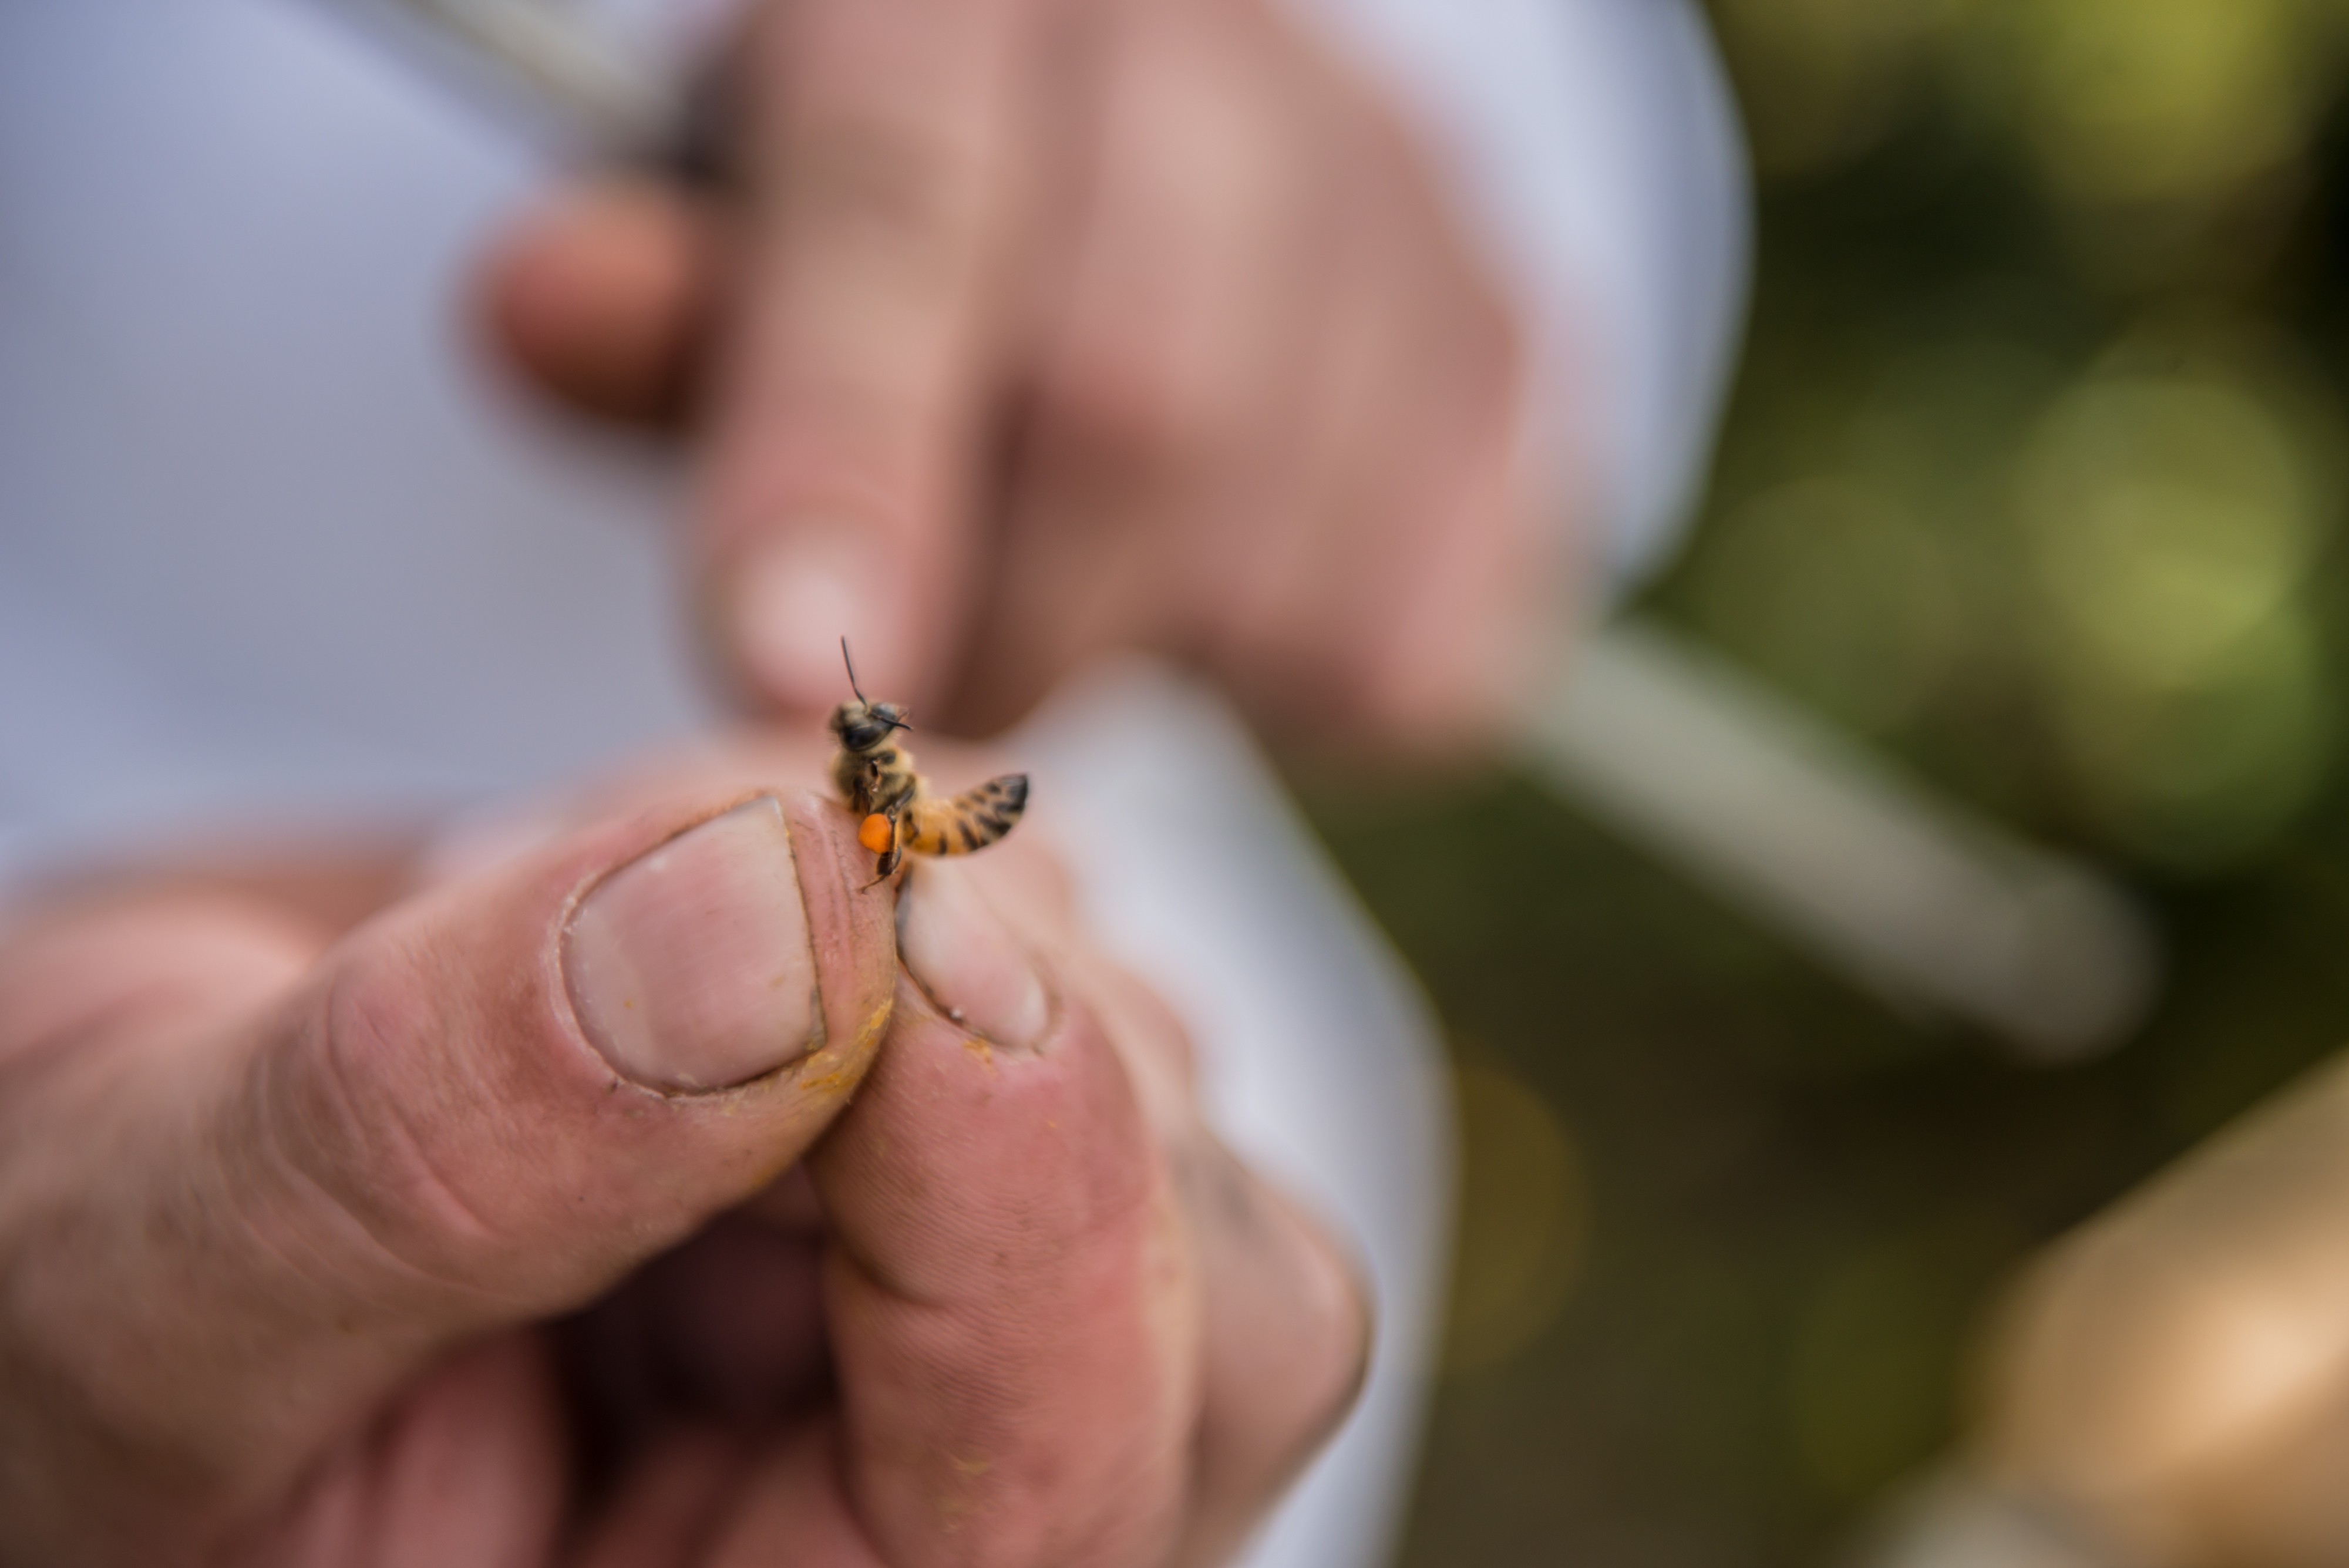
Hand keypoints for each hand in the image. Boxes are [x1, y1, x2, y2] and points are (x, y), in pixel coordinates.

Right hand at [0, 739, 1366, 1565]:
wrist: (95, 1193)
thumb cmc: (60, 1313)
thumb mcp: (137, 1278)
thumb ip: (433, 1144)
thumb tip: (777, 903)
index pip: (1057, 1499)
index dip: (1029, 1198)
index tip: (875, 902)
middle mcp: (929, 1528)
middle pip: (1208, 1302)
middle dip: (982, 1036)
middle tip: (685, 871)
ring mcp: (983, 1330)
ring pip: (1155, 1084)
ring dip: (894, 910)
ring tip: (567, 895)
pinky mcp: (969, 1153)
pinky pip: (1065, 946)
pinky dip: (879, 849)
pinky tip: (663, 873)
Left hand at [478, 0, 1567, 756]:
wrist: (1208, 176)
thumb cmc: (929, 230)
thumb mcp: (748, 229)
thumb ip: (662, 290)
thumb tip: (542, 305)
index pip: (908, 195)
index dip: (834, 446)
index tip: (766, 673)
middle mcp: (1240, 63)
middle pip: (1132, 402)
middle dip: (994, 621)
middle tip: (911, 706)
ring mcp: (1426, 224)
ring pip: (1280, 560)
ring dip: (1133, 666)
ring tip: (1067, 607)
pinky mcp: (1538, 392)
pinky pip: (1406, 653)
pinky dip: (1276, 692)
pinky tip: (1219, 598)